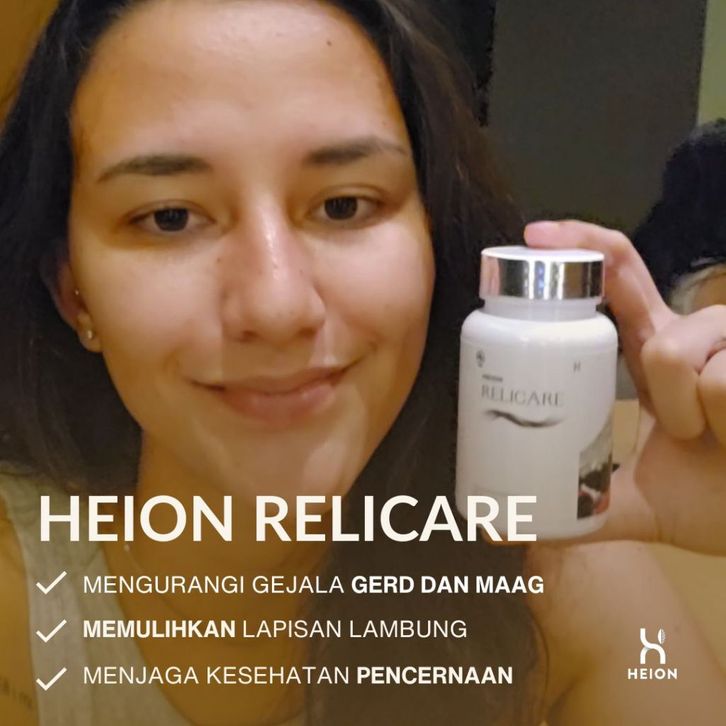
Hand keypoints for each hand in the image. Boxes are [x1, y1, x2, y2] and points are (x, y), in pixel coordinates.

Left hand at [524, 220, 725, 554]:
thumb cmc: (711, 501)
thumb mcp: (629, 501)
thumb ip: (571, 504)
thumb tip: (497, 526)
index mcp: (656, 348)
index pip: (618, 276)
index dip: (580, 244)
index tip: (533, 238)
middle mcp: (696, 332)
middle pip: (659, 331)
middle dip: (663, 394)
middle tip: (682, 436)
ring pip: (680, 357)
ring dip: (690, 418)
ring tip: (715, 441)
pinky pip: (720, 383)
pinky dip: (723, 425)